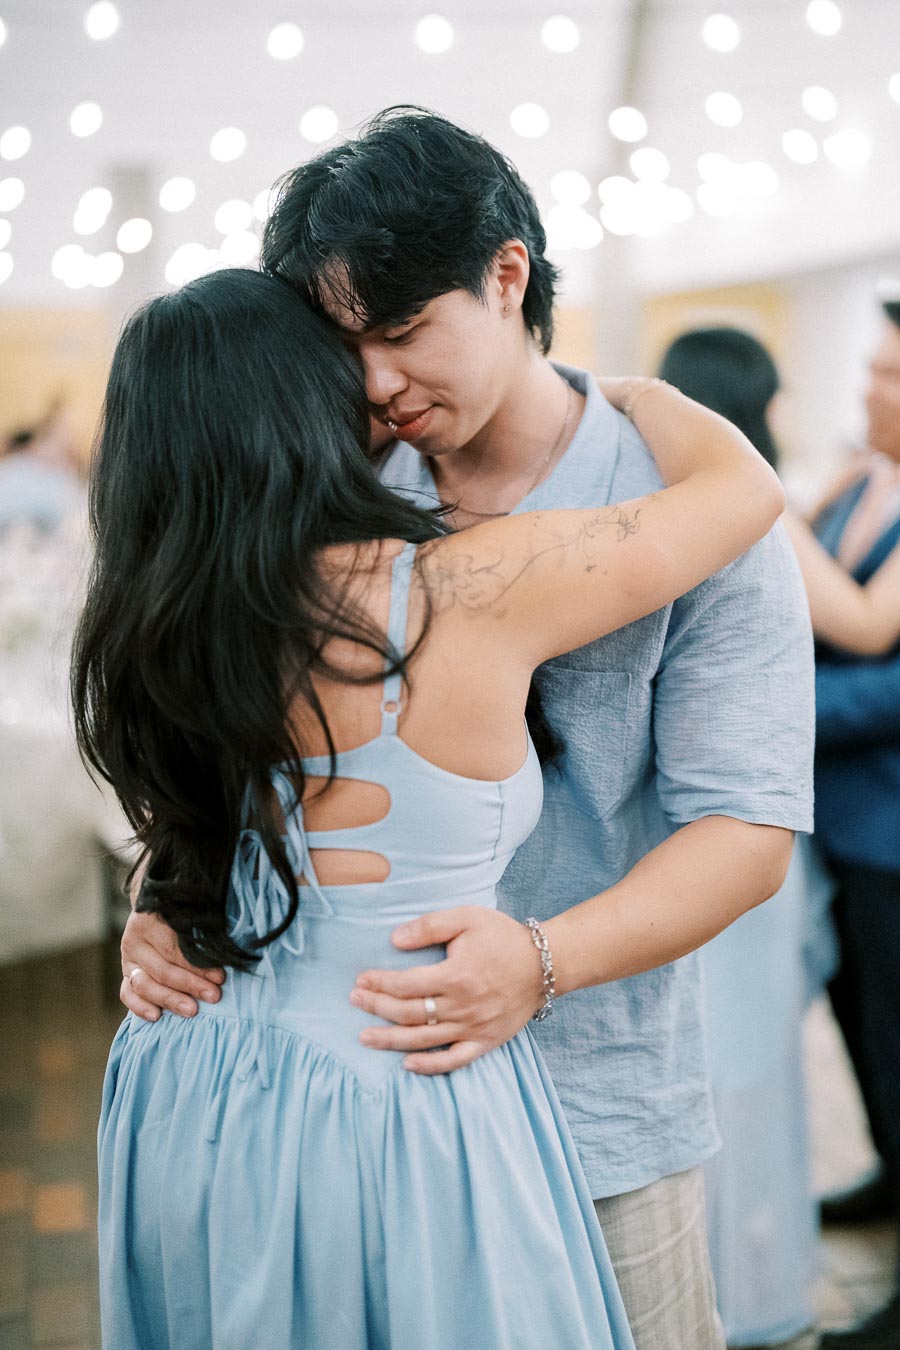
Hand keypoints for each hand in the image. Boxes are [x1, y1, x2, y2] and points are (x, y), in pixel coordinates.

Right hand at [120, 911, 224, 1020]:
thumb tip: (221, 952)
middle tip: (213, 995)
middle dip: (190, 985)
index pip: (174, 949)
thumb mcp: (189, 916)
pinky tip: (156, 1016)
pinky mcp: (126, 974)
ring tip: (191, 1010)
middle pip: (162, 970)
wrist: (157, 911)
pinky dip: (139, 1007)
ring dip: (170, 999)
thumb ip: (199, 932)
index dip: (197, 965)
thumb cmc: (181, 916)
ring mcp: (128, 959)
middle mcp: (135, 941)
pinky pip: (127, 994)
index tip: (219, 977)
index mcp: (149, 921)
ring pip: (144, 985)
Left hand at [349, 907, 543, 1074]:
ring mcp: (473, 1027)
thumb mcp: (467, 918)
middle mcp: (462, 1006)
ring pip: (423, 1039)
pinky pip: (454, 1060)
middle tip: (354, 1001)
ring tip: (364, 1038)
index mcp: (455, 975)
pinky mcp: (485, 1041)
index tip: (360, 980)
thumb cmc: (503, 937)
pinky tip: (407, 1064)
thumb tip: (394, 940)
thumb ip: (429, 926)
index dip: (378, 983)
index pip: (405, 984)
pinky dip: (430, 1066)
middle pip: (408, 1013)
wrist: (545, 964)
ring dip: (390, 1040)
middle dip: (376, 1007)